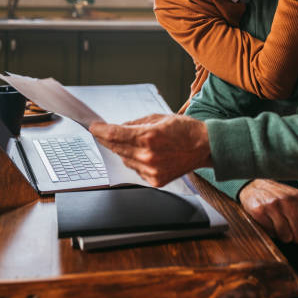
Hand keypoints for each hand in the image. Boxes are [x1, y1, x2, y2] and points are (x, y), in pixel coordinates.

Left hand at [90, 114, 211, 186]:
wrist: (204, 147)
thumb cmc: (184, 130)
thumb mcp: (159, 118)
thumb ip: (136, 123)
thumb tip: (118, 128)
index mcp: (149, 136)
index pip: (115, 135)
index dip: (101, 131)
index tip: (94, 127)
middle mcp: (148, 155)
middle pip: (116, 148)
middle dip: (108, 139)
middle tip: (103, 133)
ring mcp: (152, 170)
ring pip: (125, 159)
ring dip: (124, 150)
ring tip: (137, 142)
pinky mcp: (155, 180)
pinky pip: (136, 169)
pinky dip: (136, 161)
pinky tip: (147, 154)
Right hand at [239, 179, 297, 243]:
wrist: (254, 186)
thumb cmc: (281, 197)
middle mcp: (289, 200)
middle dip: (295, 235)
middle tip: (288, 224)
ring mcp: (274, 205)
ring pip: (286, 237)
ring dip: (282, 234)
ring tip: (278, 223)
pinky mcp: (260, 211)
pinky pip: (272, 233)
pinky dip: (271, 231)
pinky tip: (269, 220)